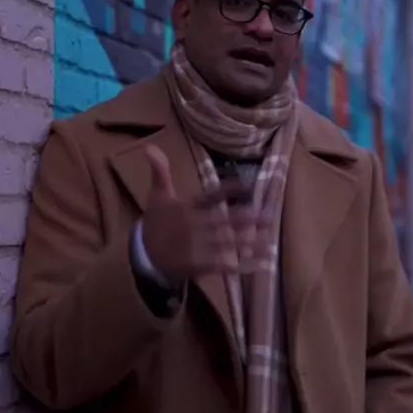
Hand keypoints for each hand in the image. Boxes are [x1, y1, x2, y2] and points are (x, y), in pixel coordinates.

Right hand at [142, 145, 270, 282]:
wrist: (141, 255)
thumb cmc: (155, 223)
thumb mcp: (157, 195)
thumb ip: (159, 171)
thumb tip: (150, 146)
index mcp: (187, 207)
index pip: (210, 195)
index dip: (229, 190)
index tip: (247, 185)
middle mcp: (193, 226)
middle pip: (223, 221)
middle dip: (247, 219)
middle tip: (270, 216)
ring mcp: (196, 247)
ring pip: (227, 243)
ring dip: (250, 242)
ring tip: (271, 239)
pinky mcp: (197, 265)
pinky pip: (223, 266)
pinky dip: (242, 266)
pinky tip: (260, 264)